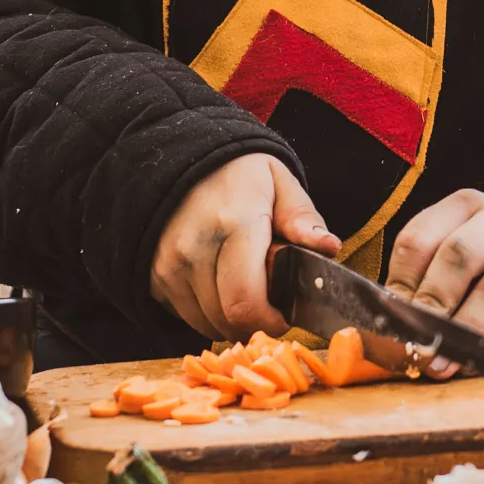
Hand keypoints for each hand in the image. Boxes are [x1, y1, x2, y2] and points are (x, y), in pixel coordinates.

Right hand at [151, 154, 336, 339]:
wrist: (180, 158)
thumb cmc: (239, 174)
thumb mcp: (279, 183)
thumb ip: (303, 218)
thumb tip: (329, 248)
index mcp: (234, 225)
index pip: (246, 302)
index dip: (271, 320)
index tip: (285, 313)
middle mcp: (195, 250)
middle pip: (228, 320)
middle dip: (256, 321)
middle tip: (269, 300)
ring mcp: (169, 266)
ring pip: (207, 324)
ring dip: (231, 318)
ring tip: (243, 286)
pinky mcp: (154, 277)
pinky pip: (186, 316)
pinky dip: (208, 312)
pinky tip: (218, 285)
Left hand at [386, 189, 483, 347]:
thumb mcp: (450, 262)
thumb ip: (417, 286)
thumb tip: (385, 333)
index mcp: (466, 205)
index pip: (419, 239)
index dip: (400, 284)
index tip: (392, 320)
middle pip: (459, 255)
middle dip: (434, 304)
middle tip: (420, 342)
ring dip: (464, 331)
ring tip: (444, 361)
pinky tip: (482, 357)